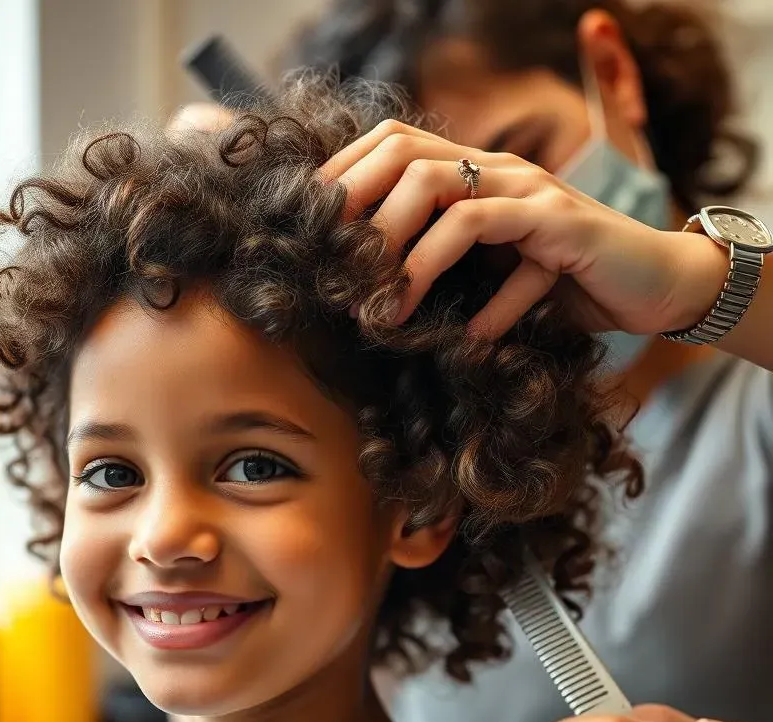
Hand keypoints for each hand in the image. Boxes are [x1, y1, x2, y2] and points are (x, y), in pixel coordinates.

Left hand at [319, 120, 727, 340]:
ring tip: (385, 312)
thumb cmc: (559, 284)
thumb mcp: (487, 272)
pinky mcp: (561, 223)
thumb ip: (439, 266)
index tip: (310, 228)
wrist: (652, 285)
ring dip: (403, 257)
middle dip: (361, 213)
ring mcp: (528, 190)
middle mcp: (495, 169)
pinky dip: (476, 295)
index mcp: (472, 171)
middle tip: (339, 276)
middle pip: (405, 155)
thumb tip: (365, 293)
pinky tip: (470, 337)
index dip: (345, 175)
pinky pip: (496, 238)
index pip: (393, 142)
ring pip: (441, 191)